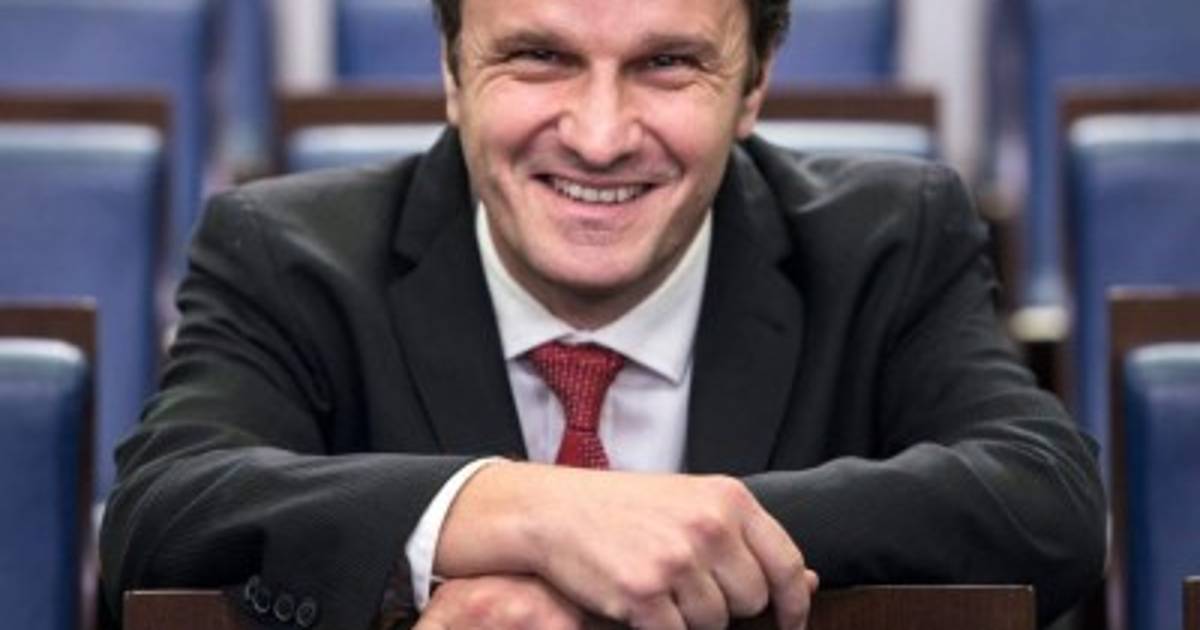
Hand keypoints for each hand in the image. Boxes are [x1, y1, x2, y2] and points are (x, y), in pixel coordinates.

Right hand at [435, 463, 817, 629]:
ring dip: (690, 619)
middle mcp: (709, 527)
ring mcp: (677, 562)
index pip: (787, 564)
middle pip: (750, 601)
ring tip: (657, 587)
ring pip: (715, 625)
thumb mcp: (691, 503)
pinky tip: (638, 602)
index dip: (793, 603)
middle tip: (687, 587)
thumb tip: (812, 582)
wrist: (552, 511)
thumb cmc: (622, 508)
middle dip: (726, 606)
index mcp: (727, 499)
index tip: (789, 621)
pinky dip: (659, 628)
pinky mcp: (645, 595)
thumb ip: (745, 539)